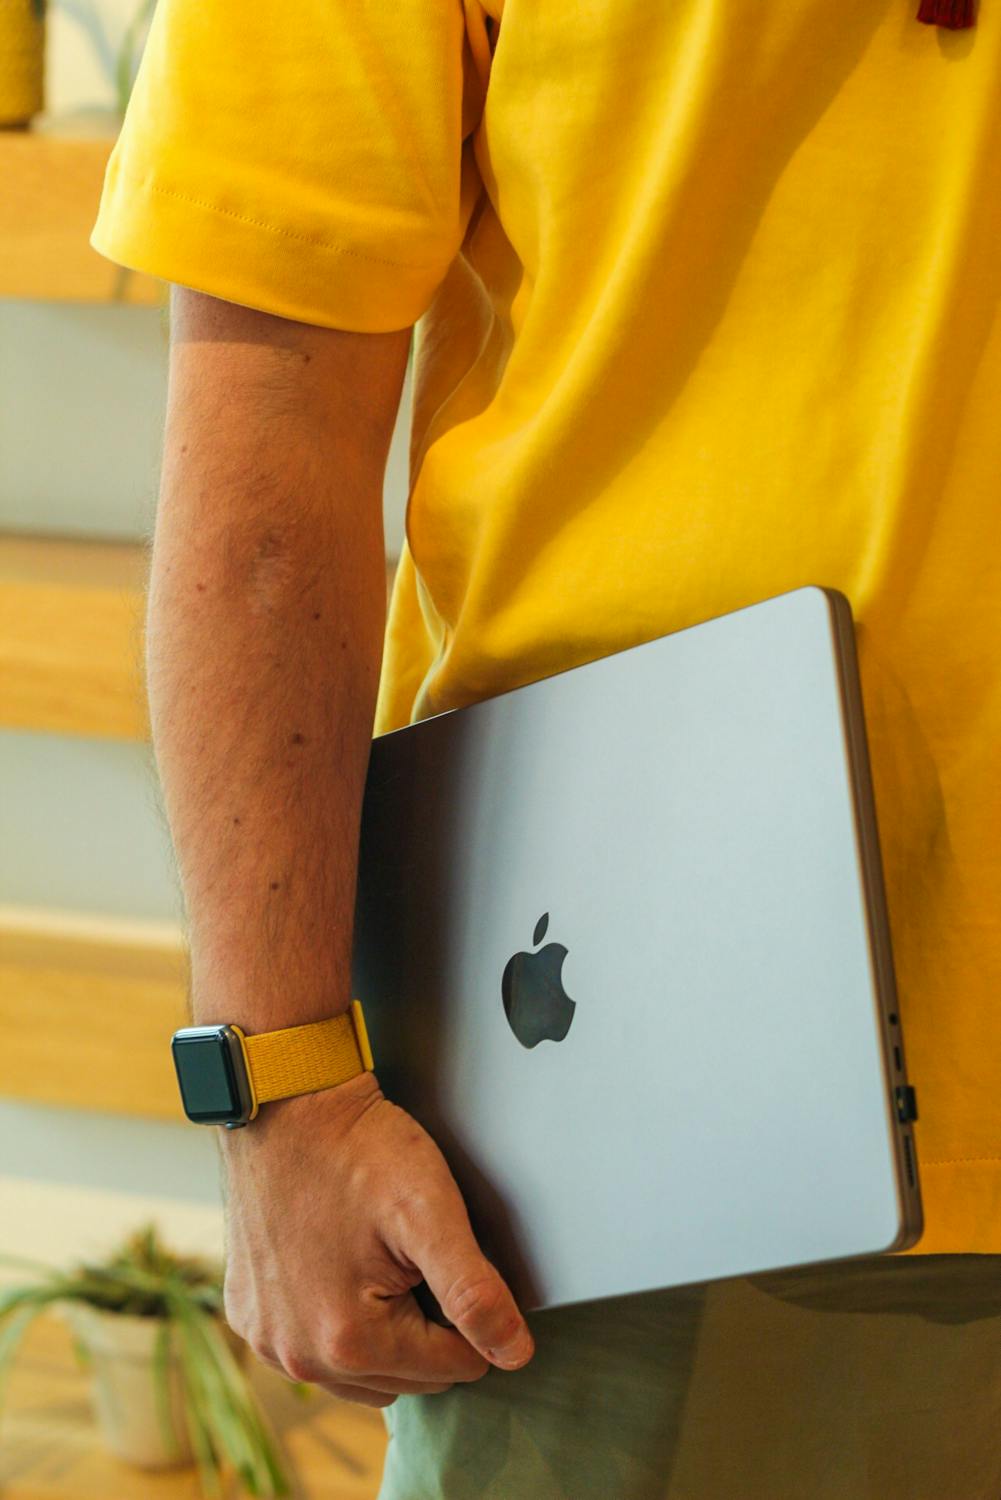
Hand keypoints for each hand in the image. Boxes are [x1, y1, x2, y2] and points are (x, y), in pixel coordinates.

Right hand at [220, 1070, 535, 1406]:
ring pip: (363, 1372)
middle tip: (414, 1254)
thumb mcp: (432, 1212)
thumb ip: (475, 1292)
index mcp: (350, 1342)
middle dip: (425, 1324)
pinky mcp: (249, 1317)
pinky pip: (315, 1350)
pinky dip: (337, 1324)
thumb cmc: (359, 1150)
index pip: (455, 1365)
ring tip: (382, 1260)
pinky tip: (342, 1267)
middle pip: (409, 1376)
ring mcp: (268, 1341)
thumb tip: (514, 1355)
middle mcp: (300, 1358)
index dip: (469, 1313)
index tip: (447, 1256)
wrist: (286, 1106)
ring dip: (384, 1331)